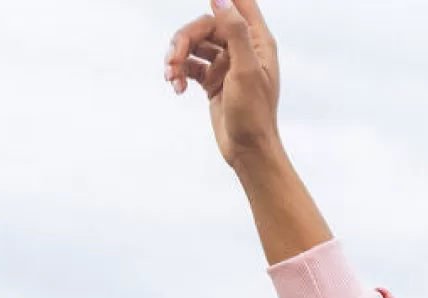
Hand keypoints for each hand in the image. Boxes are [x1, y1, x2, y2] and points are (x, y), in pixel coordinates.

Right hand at [165, 0, 279, 165]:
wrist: (249, 152)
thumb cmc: (254, 116)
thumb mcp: (246, 70)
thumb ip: (235, 32)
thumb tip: (219, 0)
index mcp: (257, 41)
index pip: (240, 3)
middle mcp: (242, 48)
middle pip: (207, 25)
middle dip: (185, 38)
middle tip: (171, 58)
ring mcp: (226, 64)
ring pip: (195, 44)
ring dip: (178, 56)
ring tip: (170, 76)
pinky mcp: (213, 80)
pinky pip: (191, 65)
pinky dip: (181, 73)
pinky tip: (177, 87)